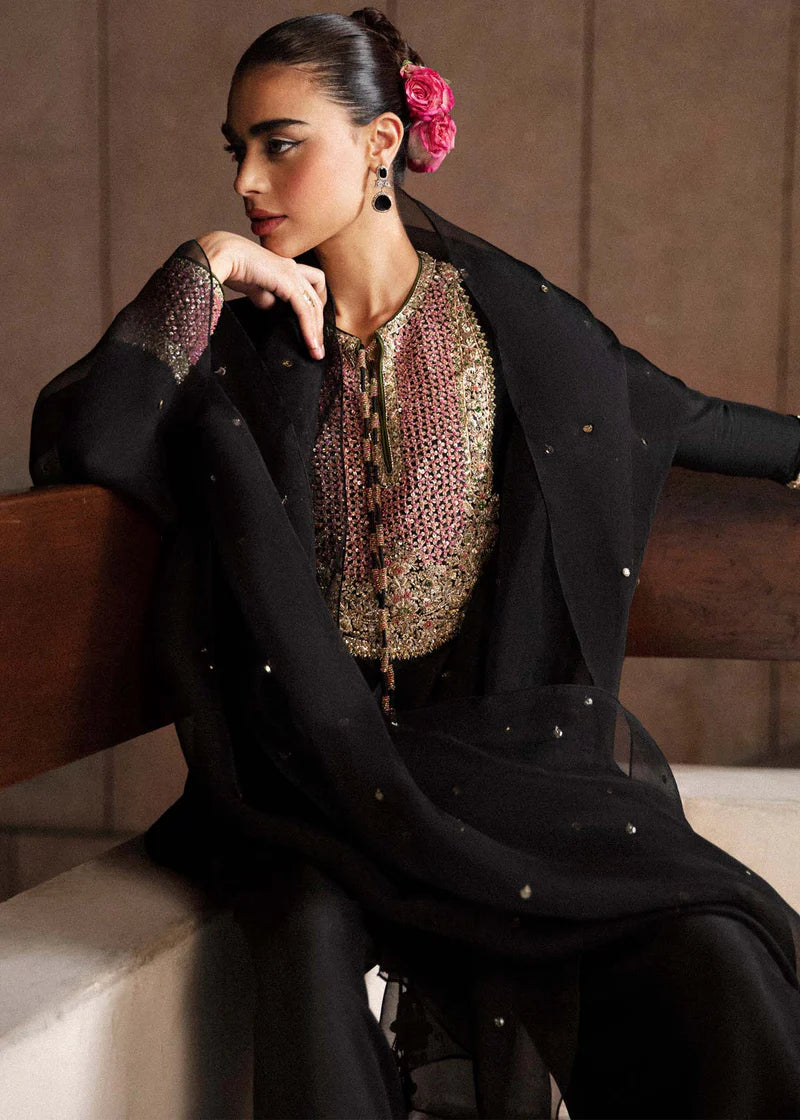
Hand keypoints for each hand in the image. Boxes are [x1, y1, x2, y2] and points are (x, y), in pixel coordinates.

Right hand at [196, 231, 326, 359]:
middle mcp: (294, 269)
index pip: (310, 292)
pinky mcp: (289, 282)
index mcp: (287, 269)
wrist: (225, 256)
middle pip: (316, 300)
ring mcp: (293, 274)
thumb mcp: (256, 290)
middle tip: (317, 349)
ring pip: (314, 306)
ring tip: (315, 351)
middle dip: (319, 326)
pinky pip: (305, 310)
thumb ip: (268, 300)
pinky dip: (309, 328)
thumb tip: (273, 311)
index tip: (311, 336)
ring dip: (317, 330)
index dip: (313, 315)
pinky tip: (310, 343)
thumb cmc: (234, 268)